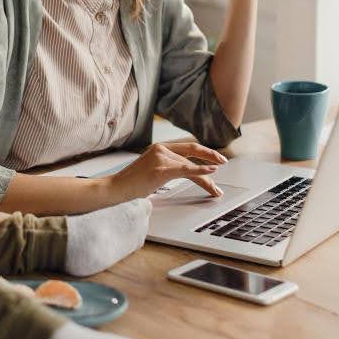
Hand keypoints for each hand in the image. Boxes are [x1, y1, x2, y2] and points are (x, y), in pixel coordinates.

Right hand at [100, 142, 227, 202]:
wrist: (115, 189)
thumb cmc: (131, 184)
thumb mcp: (152, 172)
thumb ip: (167, 168)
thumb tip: (187, 173)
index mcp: (159, 148)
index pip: (187, 148)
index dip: (203, 152)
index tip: (216, 158)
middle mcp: (161, 149)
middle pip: (192, 153)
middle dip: (211, 158)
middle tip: (224, 162)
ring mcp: (160, 158)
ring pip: (191, 166)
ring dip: (207, 179)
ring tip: (216, 190)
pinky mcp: (161, 170)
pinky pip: (187, 170)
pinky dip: (201, 171)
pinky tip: (212, 173)